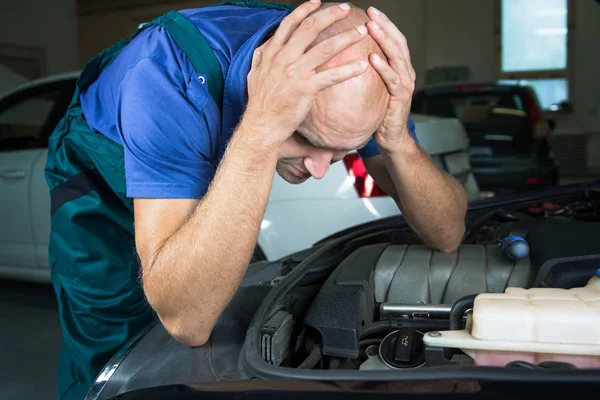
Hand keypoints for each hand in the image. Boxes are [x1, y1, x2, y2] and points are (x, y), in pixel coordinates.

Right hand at [242, 0, 368, 145]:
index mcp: (271, 53)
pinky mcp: (305, 88)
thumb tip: (265, 46)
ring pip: (325, 47)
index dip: (305, 10)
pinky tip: (362, 66)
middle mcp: (283, 58)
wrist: (260, 126)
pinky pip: (332, 75)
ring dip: (346, 37)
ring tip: (362, 32)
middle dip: (331, 15)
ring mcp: (295, 72)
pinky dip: (349, 69)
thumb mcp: (253, 75)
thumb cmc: (260, 104)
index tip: (318, 1)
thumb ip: (261, 58)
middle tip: (346, 8)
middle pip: (310, 28)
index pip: (289, 23)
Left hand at [366, 7, 416, 151]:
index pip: (393, 39)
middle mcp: (406, 72)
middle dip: (385, 25)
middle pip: (398, 42)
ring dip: (385, 40)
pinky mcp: (401, 98)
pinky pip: (393, 80)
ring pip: (397, 56)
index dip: (383, 24)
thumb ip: (366, 72)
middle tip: (372, 13)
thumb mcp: (372, 88)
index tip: (370, 11)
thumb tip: (344, 58)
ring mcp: (405, 84)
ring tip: (372, 27)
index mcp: (399, 68)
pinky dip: (384, 68)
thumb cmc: (379, 113)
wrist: (391, 138)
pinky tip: (373, 58)